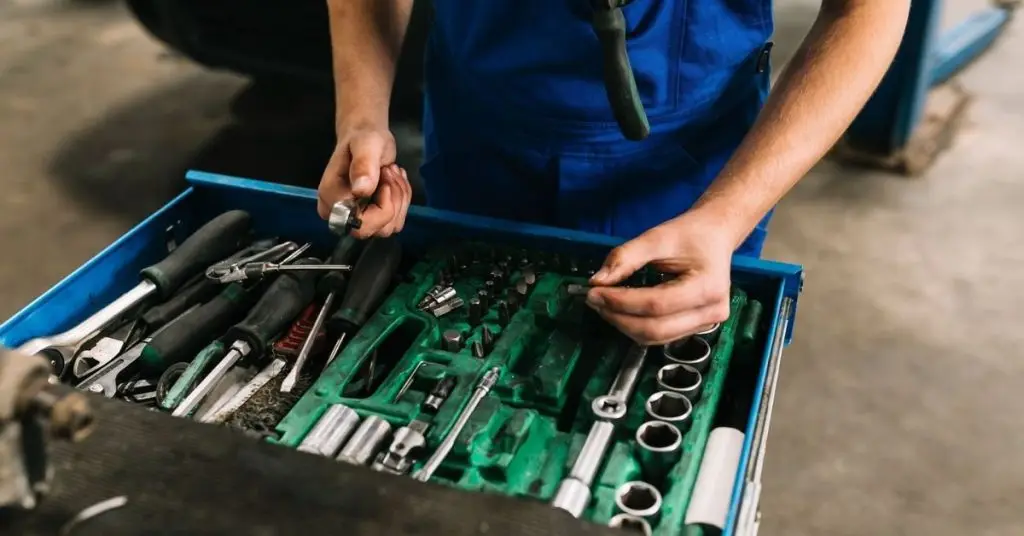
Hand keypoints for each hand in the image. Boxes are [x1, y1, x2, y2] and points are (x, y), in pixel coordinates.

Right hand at [317, 123, 412, 237]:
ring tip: (391, 172)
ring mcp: (359, 219)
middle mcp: (342, 216)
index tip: (383, 179)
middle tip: (389, 171)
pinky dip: (402, 198)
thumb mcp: (365, 144)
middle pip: (381, 228)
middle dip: (394, 198)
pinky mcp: (373, 218)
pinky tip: (394, 180)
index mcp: (332, 200)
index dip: (382, 207)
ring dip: (400, 196)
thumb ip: (363, 165)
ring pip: (392, 225)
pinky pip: (397, 220)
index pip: (361, 226)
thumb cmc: (362, 138)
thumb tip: (361, 191)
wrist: (364, 137)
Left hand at [586, 213, 733, 345]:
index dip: (620, 302)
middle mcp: (712, 311)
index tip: (593, 292)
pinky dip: (637, 326)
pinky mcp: (698, 328)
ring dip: (624, 325)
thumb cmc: (690, 233)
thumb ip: (626, 258)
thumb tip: (597, 281)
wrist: (716, 235)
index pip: (656, 304)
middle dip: (618, 317)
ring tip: (604, 305)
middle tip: (594, 300)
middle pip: (655, 329)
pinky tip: (622, 310)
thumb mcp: (657, 237)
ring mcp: (707, 324)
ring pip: (656, 337)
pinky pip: (662, 335)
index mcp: (708, 287)